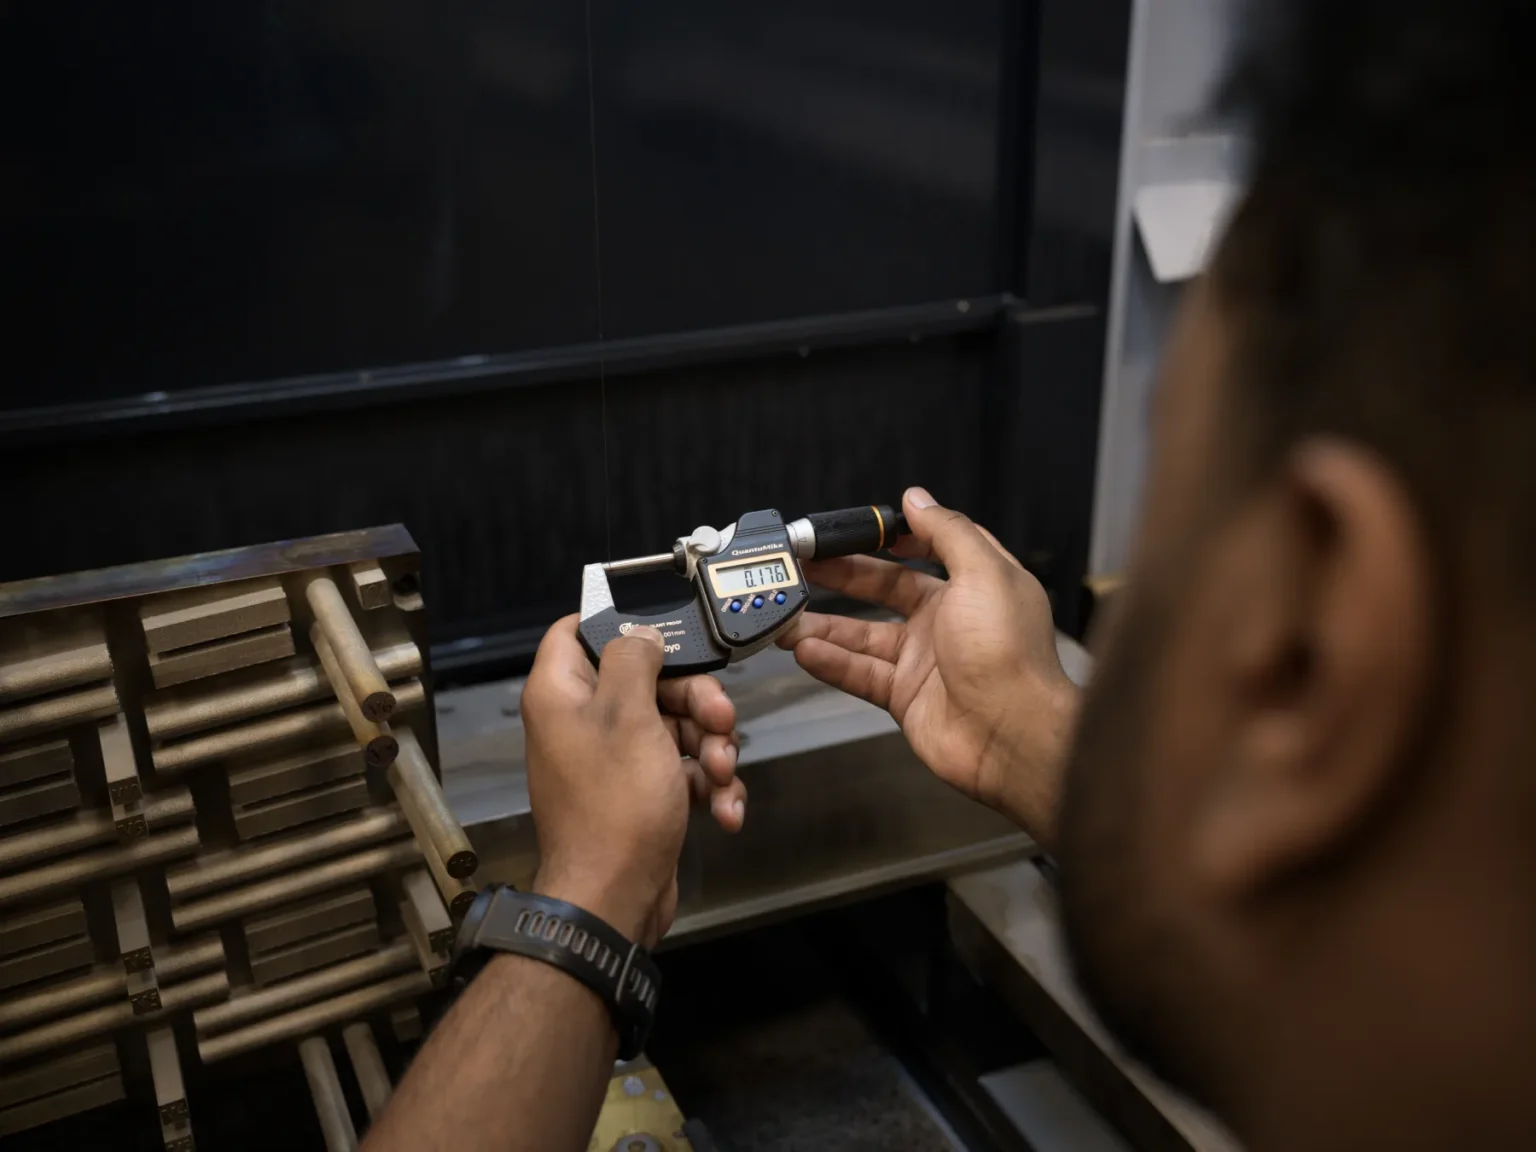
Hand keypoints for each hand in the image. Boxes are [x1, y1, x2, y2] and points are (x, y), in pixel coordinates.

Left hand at [520, 616, 746, 947]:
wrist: (615, 899)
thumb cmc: (616, 803)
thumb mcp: (628, 715)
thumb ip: (633, 659)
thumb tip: (640, 633)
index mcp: (562, 693)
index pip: (577, 630)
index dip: (621, 622)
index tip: (669, 630)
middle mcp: (582, 721)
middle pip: (648, 680)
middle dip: (695, 699)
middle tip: (721, 718)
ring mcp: (613, 760)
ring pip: (674, 726)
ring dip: (711, 747)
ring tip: (723, 774)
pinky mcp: (641, 794)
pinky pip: (680, 770)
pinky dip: (707, 785)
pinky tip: (725, 809)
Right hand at [778, 488, 1077, 838]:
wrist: (1012, 737)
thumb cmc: (1007, 653)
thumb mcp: (983, 574)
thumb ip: (947, 532)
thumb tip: (916, 497)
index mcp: (975, 584)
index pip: (931, 546)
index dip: (896, 533)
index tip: (858, 526)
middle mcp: (949, 619)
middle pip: (885, 587)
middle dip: (842, 575)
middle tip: (800, 564)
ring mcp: (924, 660)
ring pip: (862, 634)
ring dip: (822, 624)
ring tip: (783, 612)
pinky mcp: (905, 696)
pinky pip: (859, 673)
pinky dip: (830, 662)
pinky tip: (802, 650)